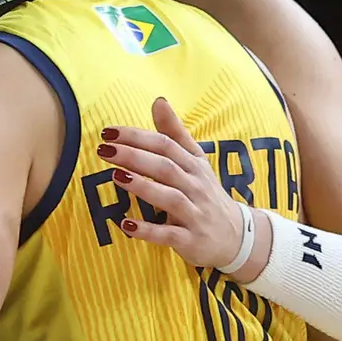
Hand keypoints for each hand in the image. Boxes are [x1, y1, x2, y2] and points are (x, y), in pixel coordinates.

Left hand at [96, 97, 264, 272]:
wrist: (236, 237)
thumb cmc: (206, 193)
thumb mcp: (195, 161)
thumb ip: (175, 133)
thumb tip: (158, 101)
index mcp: (193, 165)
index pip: (165, 145)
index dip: (138, 137)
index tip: (108, 131)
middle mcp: (196, 187)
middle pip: (165, 167)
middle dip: (134, 157)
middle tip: (105, 149)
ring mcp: (194, 214)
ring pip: (169, 198)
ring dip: (143, 187)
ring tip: (115, 176)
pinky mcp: (190, 239)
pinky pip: (169, 234)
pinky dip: (148, 230)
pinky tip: (126, 225)